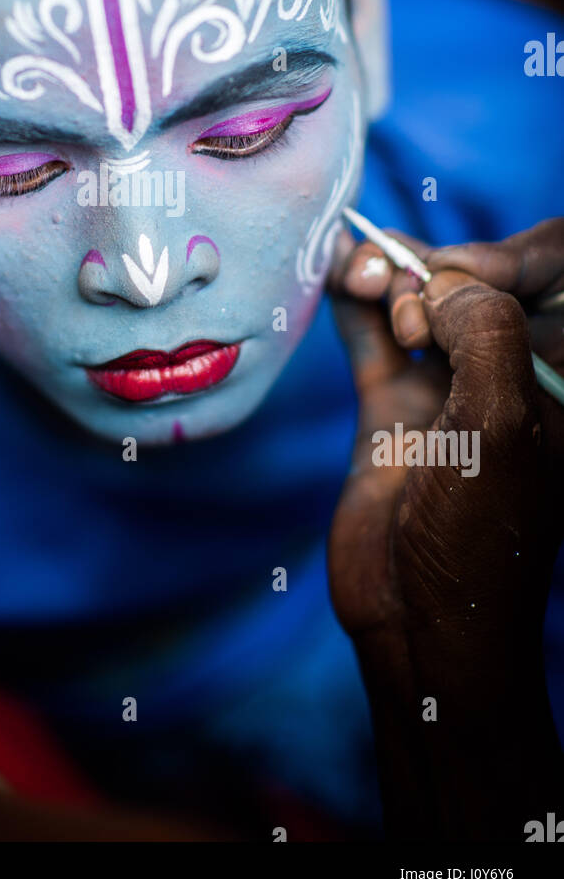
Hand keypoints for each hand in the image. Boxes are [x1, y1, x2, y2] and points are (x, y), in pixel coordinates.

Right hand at [325, 218, 563, 834]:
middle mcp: (507, 378)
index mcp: (557, 380)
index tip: (455, 273)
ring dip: (387, 274)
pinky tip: (336, 269)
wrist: (418, 623)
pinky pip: (372, 336)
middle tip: (404, 300)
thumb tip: (442, 281)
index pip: (547, 281)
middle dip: (435, 267)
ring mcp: (448, 391)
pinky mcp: (392, 409)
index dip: (506, 256)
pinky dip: (353, 301)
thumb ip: (484, 330)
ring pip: (418, 302)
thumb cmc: (479, 537)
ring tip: (358, 275)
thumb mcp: (500, 422)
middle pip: (472, 282)